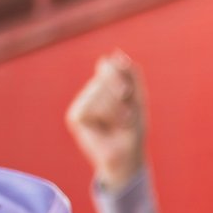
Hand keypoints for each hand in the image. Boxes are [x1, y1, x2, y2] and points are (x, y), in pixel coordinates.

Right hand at [66, 53, 147, 189]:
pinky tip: (110, 128)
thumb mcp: (136, 100)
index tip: (130, 93)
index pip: (110, 67)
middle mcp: (89, 93)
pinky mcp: (75, 116)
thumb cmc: (133, 131)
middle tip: (127, 116)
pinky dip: (109, 115)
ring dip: (118, 109)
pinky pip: (93, 105)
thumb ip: (129, 76)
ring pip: (100, 92)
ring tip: (121, 123)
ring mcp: (81, 104)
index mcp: (103, 87)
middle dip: (123, 97)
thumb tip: (116, 54)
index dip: (122, 76)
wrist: (128, 158)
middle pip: (106, 78)